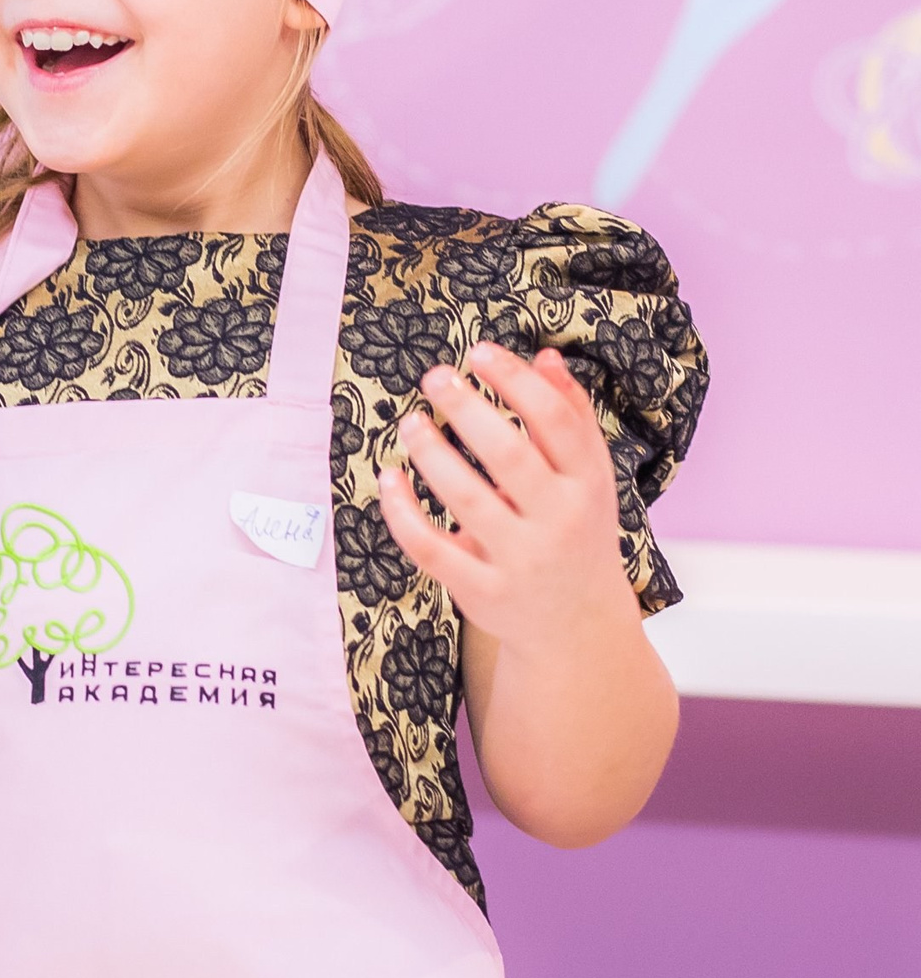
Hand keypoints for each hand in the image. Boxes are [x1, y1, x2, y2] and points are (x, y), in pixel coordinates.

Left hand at [379, 340, 636, 651]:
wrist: (578, 626)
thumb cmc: (576, 532)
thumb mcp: (588, 477)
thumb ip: (569, 417)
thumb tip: (545, 355)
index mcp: (588, 485)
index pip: (555, 422)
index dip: (516, 381)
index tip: (478, 351)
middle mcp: (559, 521)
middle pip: (509, 456)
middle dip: (468, 410)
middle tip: (434, 377)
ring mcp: (520, 560)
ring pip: (466, 498)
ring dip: (431, 454)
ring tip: (410, 422)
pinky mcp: (481, 591)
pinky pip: (431, 547)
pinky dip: (403, 512)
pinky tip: (389, 476)